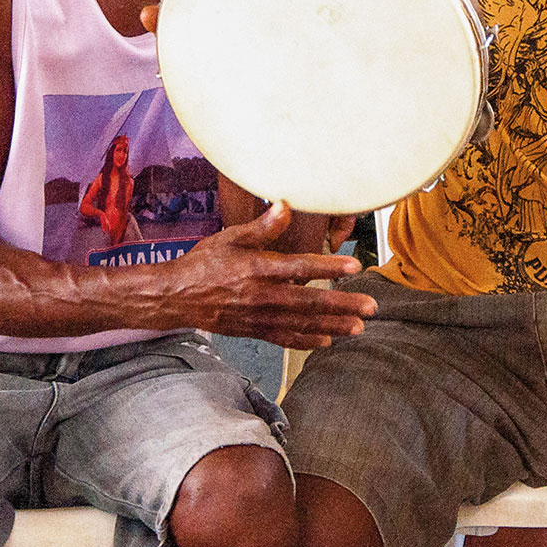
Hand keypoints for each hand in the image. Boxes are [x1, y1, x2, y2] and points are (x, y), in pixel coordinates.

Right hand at [174, 202, 376, 346]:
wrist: (176, 296)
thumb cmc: (204, 263)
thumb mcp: (231, 237)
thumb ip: (262, 226)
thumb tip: (285, 204)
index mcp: (258, 268)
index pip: (300, 267)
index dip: (329, 267)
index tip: (355, 267)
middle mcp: (262, 295)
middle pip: (309, 301)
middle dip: (343, 305)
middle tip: (371, 307)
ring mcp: (259, 316)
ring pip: (302, 323)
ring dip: (333, 326)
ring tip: (358, 328)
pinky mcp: (254, 330)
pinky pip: (284, 338)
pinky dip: (306, 341)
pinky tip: (326, 342)